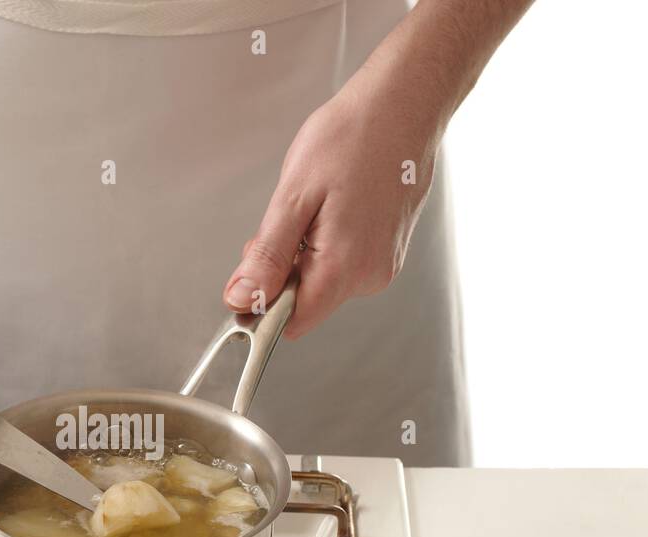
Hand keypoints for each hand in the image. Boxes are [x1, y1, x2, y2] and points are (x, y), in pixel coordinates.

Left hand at [223, 79, 440, 338]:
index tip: (248, 277)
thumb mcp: (294, 196)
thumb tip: (243, 299)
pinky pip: (341, 263)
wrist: (404, 104)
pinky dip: (325, 243)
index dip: (262, 305)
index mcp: (344, 267)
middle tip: (284, 220)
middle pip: (305, 300)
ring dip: (302, 253)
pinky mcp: (387, 251)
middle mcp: (370, 276)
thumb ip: (268, 256)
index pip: (290, 321)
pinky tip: (333, 206)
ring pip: (321, 280)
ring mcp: (382, 264)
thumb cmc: (354, 137)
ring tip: (316, 204)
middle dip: (281, 270)